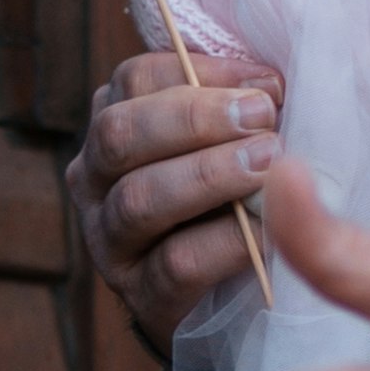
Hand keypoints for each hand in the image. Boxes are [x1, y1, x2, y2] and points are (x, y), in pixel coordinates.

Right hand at [69, 38, 284, 356]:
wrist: (220, 297)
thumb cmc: (230, 197)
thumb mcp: (227, 141)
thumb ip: (239, 106)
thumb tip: (274, 82)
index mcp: (115, 123)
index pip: (135, 79)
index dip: (202, 73)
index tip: (268, 84)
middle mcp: (95, 179)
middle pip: (120, 133)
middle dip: (195, 119)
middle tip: (262, 118)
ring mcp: (109, 241)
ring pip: (139, 198)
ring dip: (208, 175)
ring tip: (266, 164)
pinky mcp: (140, 297)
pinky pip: (176, 263)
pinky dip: (226, 241)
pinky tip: (268, 228)